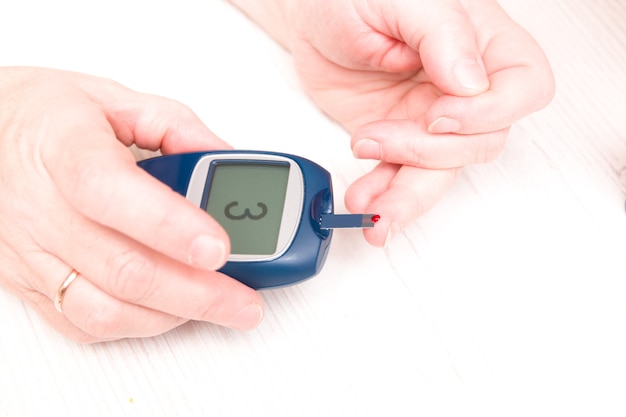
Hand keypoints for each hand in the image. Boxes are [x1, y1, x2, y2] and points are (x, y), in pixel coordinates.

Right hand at [0, 67, 262, 342]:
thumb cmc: (38, 114)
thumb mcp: (110, 97)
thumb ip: (175, 127)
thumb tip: (224, 160)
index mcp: (64, 149)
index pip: (111, 192)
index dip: (170, 226)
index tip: (220, 247)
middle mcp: (41, 208)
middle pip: (124, 268)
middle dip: (198, 293)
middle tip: (245, 301)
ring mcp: (32, 253)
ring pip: (105, 309)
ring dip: (174, 316)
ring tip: (221, 310)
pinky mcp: (28, 282)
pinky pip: (83, 323)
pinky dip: (138, 325)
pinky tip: (172, 312)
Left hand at [286, 0, 554, 245]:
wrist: (310, 19)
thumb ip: (442, 33)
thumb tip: (472, 82)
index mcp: (481, 41)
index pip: (524, 88)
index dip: (489, 113)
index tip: (439, 115)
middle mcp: (462, 87)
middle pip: (481, 141)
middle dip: (428, 152)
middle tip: (376, 138)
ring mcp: (430, 118)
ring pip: (440, 172)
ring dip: (406, 196)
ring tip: (372, 208)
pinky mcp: (399, 139)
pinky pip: (401, 177)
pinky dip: (383, 195)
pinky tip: (365, 200)